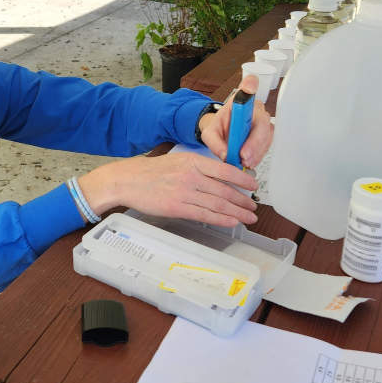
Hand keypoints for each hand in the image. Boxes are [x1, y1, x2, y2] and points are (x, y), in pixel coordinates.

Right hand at [78, 150, 257, 227]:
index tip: (253, 186)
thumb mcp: (177, 160)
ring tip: (248, 217)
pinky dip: (221, 219)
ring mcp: (185, 192)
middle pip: (225, 190)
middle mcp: (191, 176)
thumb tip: (219, 178)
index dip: (243, 180)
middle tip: (253, 207)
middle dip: (243, 201)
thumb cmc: (151, 171)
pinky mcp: (177, 208)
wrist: (128, 180)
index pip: (225, 170)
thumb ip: (198, 168)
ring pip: (218, 204)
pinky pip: (205, 215)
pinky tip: (232, 222)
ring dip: (237, 212)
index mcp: (193, 161)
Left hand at [196, 74, 271, 169]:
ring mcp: (263, 122)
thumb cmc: (219, 127)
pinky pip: (266, 145)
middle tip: (244, 155)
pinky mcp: (266, 135)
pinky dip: (258, 156)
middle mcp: (255, 109)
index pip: (249, 87)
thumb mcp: (209, 133)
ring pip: (266, 136)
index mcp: (240, 101)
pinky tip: (249, 161)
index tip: (247, 90)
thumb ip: (214, 142)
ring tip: (244, 161)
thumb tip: (225, 154)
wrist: (222, 133)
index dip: (250, 87)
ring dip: (256, 152)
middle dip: (254, 142)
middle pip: (262, 122)